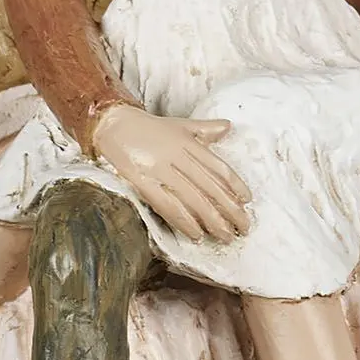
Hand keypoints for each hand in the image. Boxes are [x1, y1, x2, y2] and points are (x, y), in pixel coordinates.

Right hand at [90, 103, 251, 241]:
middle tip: (244, 227)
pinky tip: (196, 234)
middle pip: (209, 187)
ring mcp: (159, 168)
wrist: (112, 124)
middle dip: (229, 209)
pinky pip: (167, 204)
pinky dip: (183, 221)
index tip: (247, 200)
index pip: (217, 166)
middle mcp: (177, 155)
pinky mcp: (141, 181)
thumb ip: (204, 129)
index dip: (234, 184)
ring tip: (226, 235)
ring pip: (192, 198)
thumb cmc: (148, 128)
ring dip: (212, 220)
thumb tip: (228, 127)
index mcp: (188, 143)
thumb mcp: (179, 125)